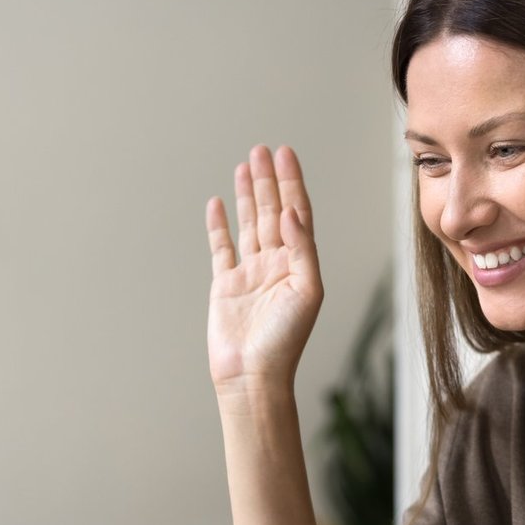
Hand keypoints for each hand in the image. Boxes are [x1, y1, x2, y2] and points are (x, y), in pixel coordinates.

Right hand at [204, 144, 322, 394]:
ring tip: (245, 165)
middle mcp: (276, 265)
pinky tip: (218, 204)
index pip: (297, 214)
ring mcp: (250, 274)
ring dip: (249, 195)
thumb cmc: (285, 341)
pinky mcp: (225, 285)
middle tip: (263, 149)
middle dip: (269, 181)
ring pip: (250, 224)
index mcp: (299, 264)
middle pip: (273, 212)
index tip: (285, 154)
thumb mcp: (306, 291)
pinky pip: (221, 248)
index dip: (292, 183)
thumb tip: (292, 213)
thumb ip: (301, 249)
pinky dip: (220, 226)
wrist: (252, 375)